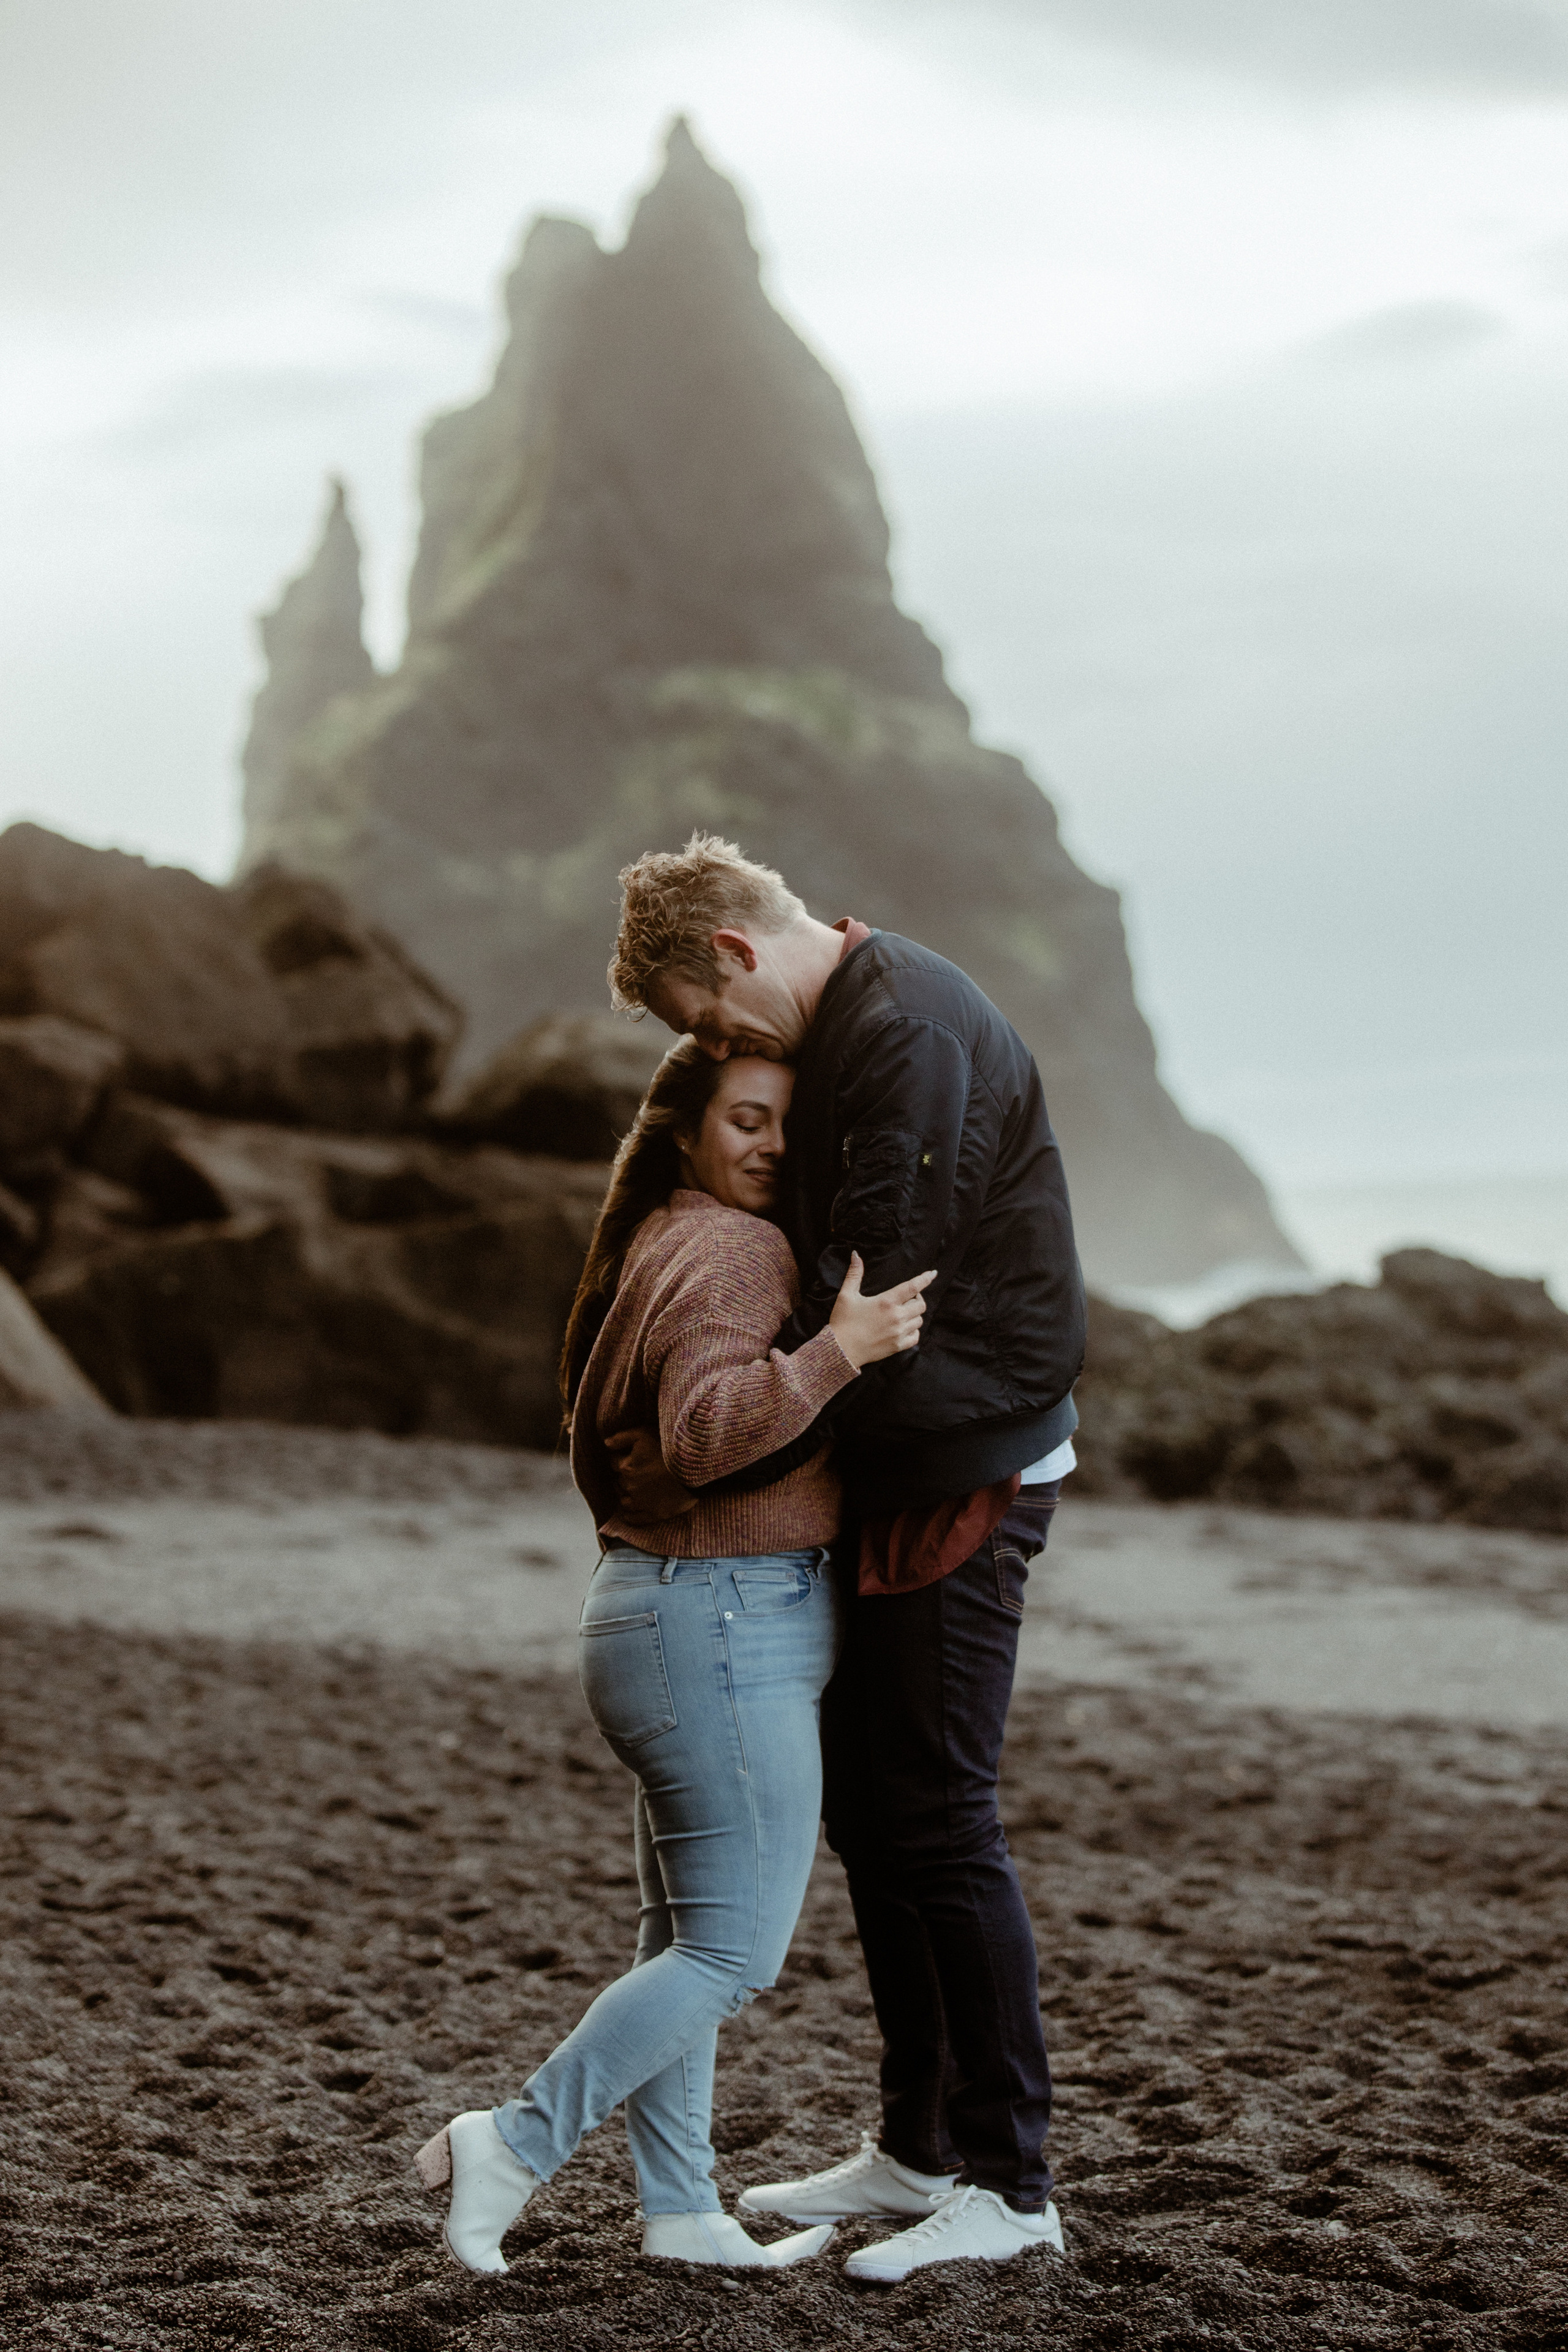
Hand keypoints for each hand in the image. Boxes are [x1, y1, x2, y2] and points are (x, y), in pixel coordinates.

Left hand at [606, 1427, 699, 1521]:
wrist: (695, 1469)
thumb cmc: (669, 1448)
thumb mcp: (644, 1434)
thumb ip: (622, 1437)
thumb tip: (606, 1443)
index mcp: (626, 1467)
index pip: (614, 1462)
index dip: (621, 1458)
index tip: (631, 1456)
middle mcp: (630, 1486)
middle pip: (619, 1481)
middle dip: (625, 1476)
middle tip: (637, 1471)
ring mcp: (641, 1503)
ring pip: (624, 1501)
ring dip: (627, 1495)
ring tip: (636, 1489)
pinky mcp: (653, 1514)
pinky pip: (634, 1519)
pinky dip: (630, 1516)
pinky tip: (631, 1511)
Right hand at [828, 1253, 936, 1368]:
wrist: (840, 1350)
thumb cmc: (843, 1321)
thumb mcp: (846, 1295)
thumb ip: (854, 1274)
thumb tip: (856, 1254)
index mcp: (886, 1302)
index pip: (912, 1287)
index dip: (925, 1279)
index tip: (933, 1274)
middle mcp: (896, 1317)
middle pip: (920, 1305)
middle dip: (916, 1299)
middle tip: (906, 1298)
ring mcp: (899, 1333)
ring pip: (919, 1320)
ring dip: (914, 1314)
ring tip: (902, 1313)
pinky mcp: (898, 1346)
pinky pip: (916, 1336)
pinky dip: (913, 1331)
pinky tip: (903, 1328)